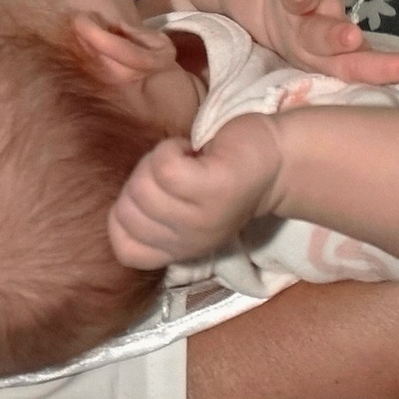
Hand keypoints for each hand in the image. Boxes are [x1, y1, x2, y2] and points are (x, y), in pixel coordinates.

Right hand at [109, 115, 284, 270]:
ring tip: (186, 161)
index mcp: (179, 250)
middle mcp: (189, 242)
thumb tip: (119, 205)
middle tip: (175, 172)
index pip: (123, 249)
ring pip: (142, 188)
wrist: (280, 160)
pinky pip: (164, 167)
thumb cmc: (224, 177)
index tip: (157, 193)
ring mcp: (201, 218)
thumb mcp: (185, 211)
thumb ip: (154, 217)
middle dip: (140, 179)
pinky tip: (192, 151)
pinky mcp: (213, 188)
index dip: (126, 214)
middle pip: (126, 211)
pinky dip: (171, 148)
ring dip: (157, 161)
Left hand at [254, 0, 398, 82]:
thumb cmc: (324, 36)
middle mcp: (308, 35)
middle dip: (335, 38)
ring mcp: (297, 4)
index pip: (356, 68)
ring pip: (298, 2)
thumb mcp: (344, 55)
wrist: (274, 9)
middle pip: (320, 39)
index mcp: (329, 59)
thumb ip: (371, 62)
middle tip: (352, 37)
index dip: (383, 70)